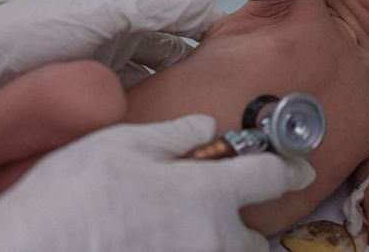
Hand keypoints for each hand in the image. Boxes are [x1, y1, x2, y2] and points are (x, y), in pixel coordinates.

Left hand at [0, 0, 219, 153]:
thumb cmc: (34, 36)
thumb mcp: (102, 13)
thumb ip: (157, 7)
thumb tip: (212, 0)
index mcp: (118, 16)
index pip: (174, 23)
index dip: (204, 34)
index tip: (235, 52)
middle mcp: (111, 45)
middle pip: (164, 58)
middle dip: (190, 69)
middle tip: (219, 89)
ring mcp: (97, 79)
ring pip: (147, 87)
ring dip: (167, 96)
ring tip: (193, 111)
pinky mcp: (82, 110)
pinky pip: (123, 112)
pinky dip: (141, 117)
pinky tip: (156, 128)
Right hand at [0, 115, 314, 251]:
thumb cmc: (68, 197)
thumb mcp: (120, 144)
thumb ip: (174, 135)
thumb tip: (206, 127)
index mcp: (205, 194)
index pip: (269, 177)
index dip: (290, 169)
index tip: (301, 169)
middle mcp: (210, 240)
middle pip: (254, 240)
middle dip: (247, 229)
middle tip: (227, 217)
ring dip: (220, 249)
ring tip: (189, 235)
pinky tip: (163, 245)